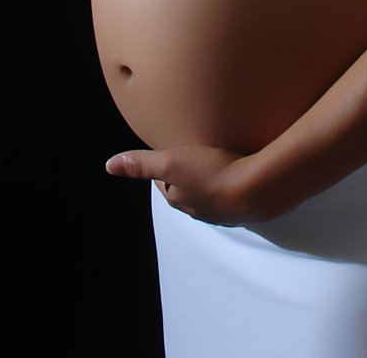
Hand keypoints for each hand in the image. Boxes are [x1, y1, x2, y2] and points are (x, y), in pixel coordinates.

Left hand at [105, 144, 273, 225]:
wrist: (256, 189)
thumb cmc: (212, 173)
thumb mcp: (171, 162)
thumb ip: (141, 164)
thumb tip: (110, 165)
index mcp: (179, 199)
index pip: (165, 184)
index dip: (166, 168)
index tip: (171, 154)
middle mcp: (199, 210)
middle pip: (189, 191)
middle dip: (190, 177)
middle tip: (196, 156)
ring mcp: (224, 211)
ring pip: (212, 195)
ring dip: (213, 181)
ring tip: (219, 161)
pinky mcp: (246, 207)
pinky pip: (235, 195)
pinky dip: (234, 184)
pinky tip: (241, 172)